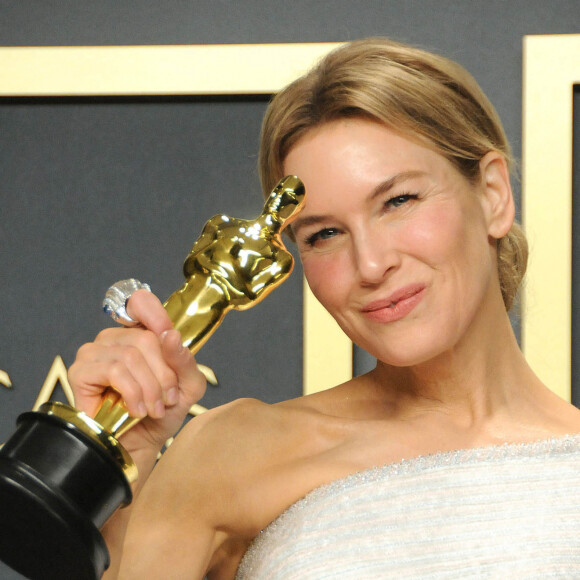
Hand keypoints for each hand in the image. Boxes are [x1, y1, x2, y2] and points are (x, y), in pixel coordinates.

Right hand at [68, 290, 206, 455]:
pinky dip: (132, 392)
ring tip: (155, 408)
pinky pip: (113, 371)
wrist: (142, 443)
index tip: (169, 336)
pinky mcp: (80, 372)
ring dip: (150, 387)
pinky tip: (138, 409)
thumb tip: (170, 335)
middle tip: (168, 398)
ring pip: (130, 355)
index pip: (141, 302)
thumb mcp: (187, 384)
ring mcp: (94, 352)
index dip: (155, 314)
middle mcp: (115, 338)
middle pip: (145, 337)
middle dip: (163, 373)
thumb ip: (184, 360)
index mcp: (140, 334)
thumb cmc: (162, 411)